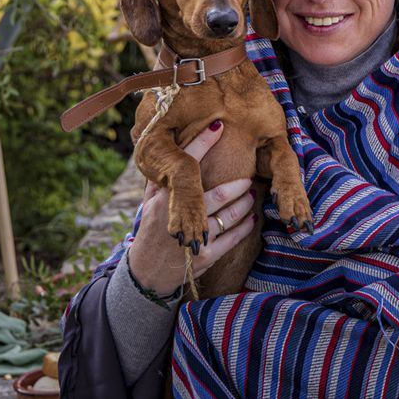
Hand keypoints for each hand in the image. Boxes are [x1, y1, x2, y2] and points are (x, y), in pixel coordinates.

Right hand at [124, 122, 257, 294]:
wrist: (146, 274)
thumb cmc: (150, 231)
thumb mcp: (150, 203)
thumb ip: (162, 178)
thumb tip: (170, 149)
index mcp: (162, 200)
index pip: (186, 166)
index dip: (203, 142)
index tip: (219, 125)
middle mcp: (177, 218)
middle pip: (216, 194)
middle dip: (238, 183)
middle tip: (248, 176)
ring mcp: (192, 238)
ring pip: (228, 216)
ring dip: (244, 204)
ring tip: (251, 194)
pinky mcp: (204, 257)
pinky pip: (232, 238)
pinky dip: (245, 226)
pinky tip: (252, 217)